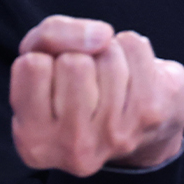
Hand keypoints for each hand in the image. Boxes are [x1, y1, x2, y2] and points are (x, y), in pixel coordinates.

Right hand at [10, 15, 183, 175]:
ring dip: (108, 52)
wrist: (140, 120)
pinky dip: (131, 48)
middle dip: (80, 56)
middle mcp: (72, 148)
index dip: (46, 59)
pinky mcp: (150, 114)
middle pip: (72, 62)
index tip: (56, 79)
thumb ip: (49, 36)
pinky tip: (133, 75)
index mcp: (33, 142)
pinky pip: (134, 47)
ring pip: (106, 53)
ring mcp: (114, 134)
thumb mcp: (42, 59)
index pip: (33, 65)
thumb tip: (102, 35)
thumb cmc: (76, 84)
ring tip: (111, 79)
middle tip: (89, 79)